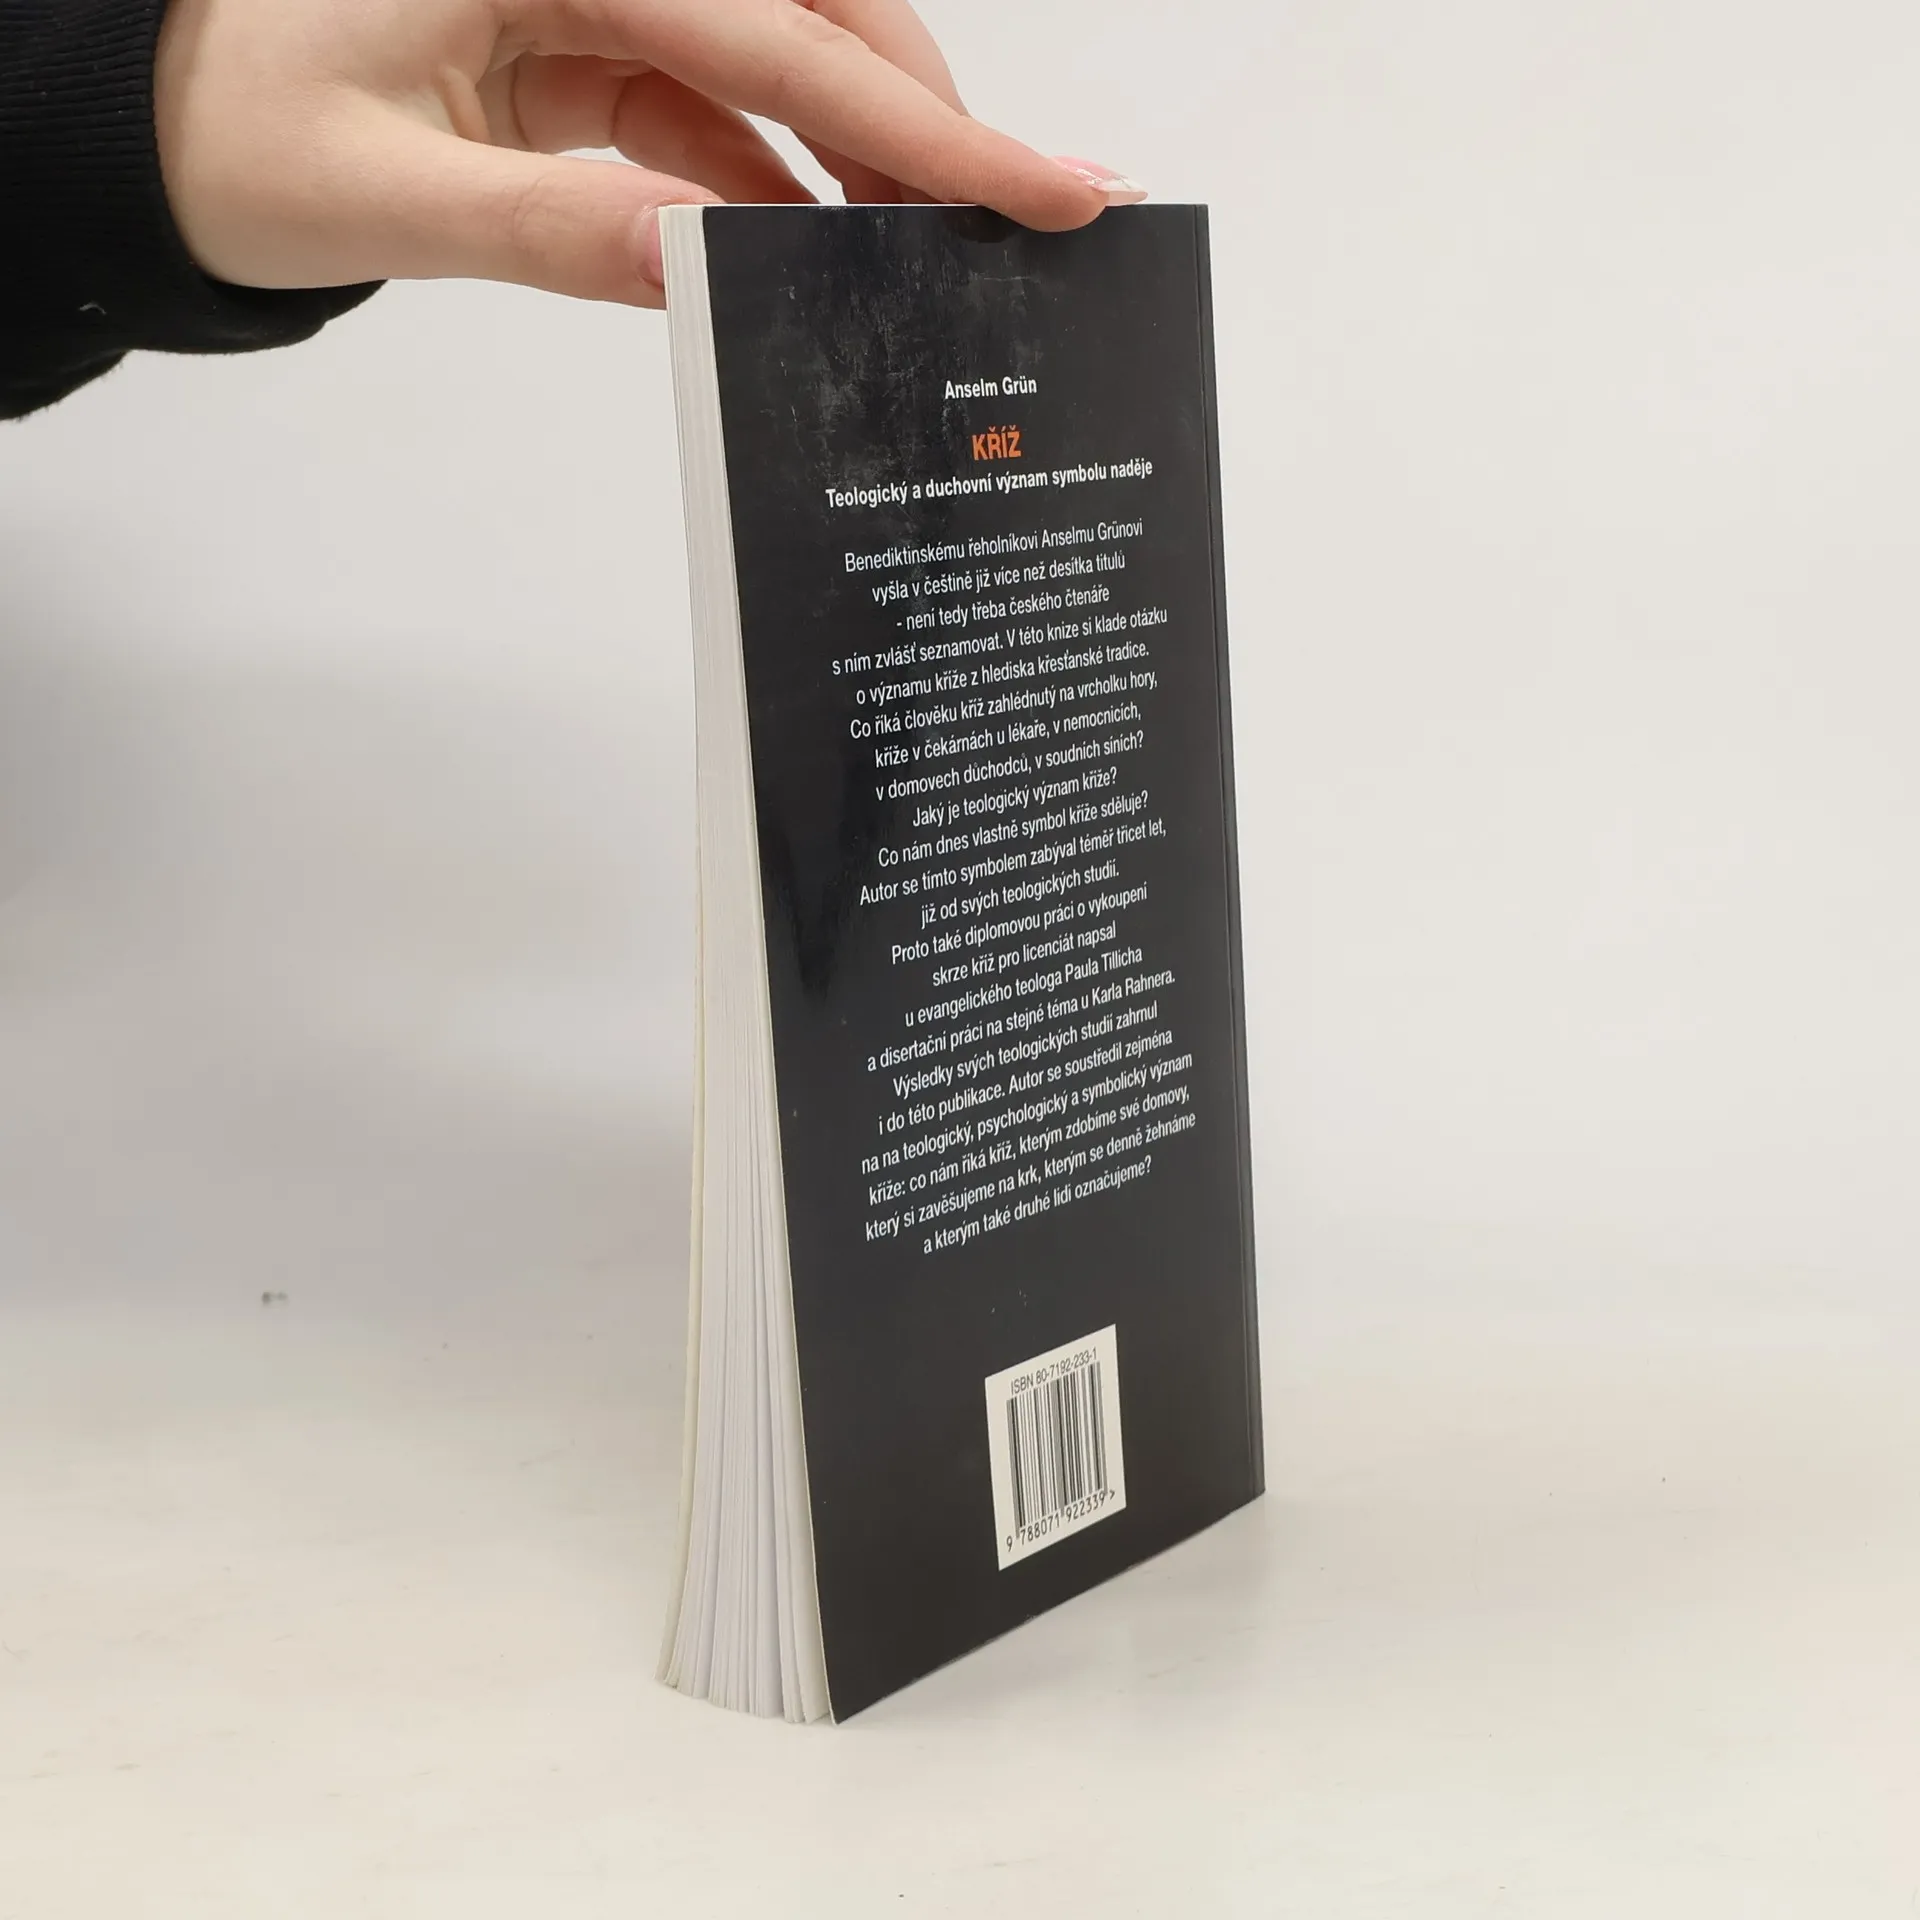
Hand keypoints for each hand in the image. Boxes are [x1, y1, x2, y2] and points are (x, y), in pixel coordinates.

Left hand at [153, 0, 1145, 307]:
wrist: (161, 128)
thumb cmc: (226, 129)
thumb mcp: (373, 190)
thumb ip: (546, 227)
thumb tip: (704, 267)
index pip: (779, 40)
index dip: (922, 125)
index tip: (1043, 186)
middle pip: (812, 21)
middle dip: (922, 127)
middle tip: (1027, 225)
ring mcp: (600, 0)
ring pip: (782, 66)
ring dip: (860, 162)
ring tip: (931, 260)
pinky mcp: (592, 53)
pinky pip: (719, 114)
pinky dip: (775, 186)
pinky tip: (814, 251)